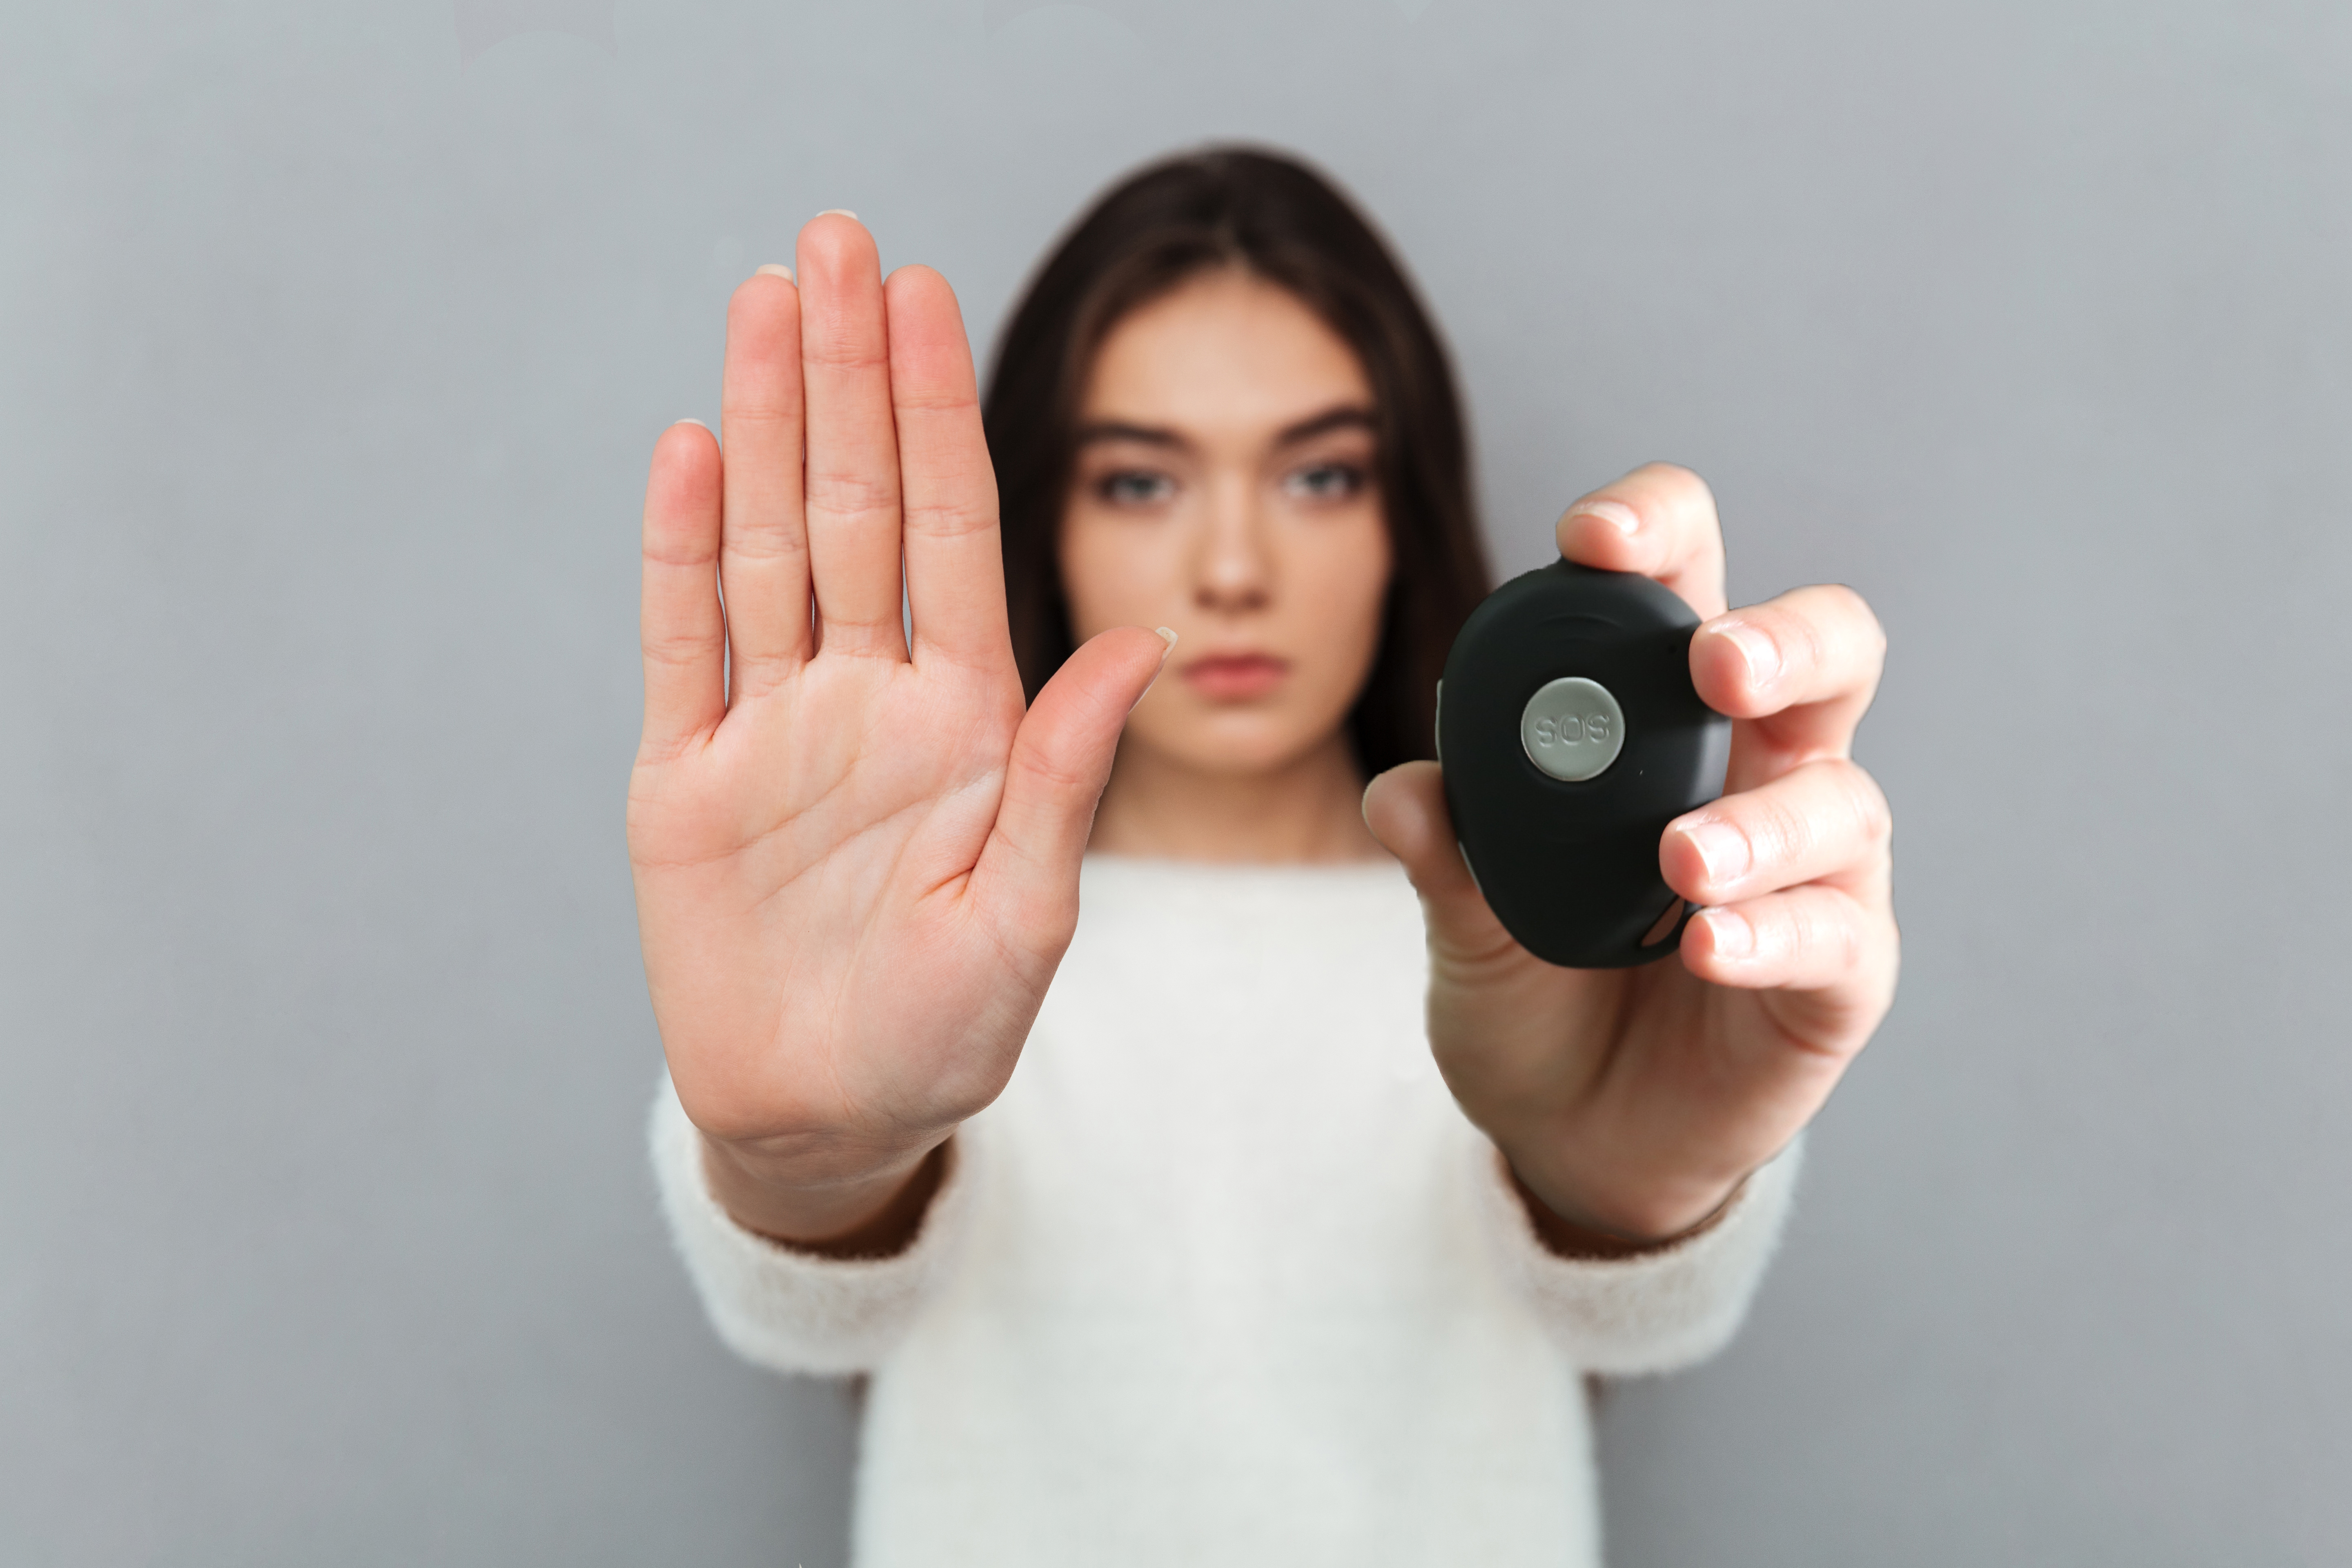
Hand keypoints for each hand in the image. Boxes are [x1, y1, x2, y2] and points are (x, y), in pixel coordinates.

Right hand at [627, 216, 1171, 1243]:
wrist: (828, 1114)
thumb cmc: (943, 1035)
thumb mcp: (1027, 920)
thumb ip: (1066, 776)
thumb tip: (1138, 641)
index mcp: (966, 721)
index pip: (951, 531)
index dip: (938, 410)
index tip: (925, 296)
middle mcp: (869, 697)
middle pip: (856, 504)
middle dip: (849, 373)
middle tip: (836, 244)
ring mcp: (772, 727)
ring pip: (769, 543)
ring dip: (767, 422)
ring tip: (765, 302)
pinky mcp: (685, 776)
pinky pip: (682, 640)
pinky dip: (681, 547)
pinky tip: (693, 449)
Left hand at [1363, 463, 1896, 1246]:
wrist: (1572, 1135)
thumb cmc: (1532, 993)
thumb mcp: (1465, 924)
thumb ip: (1447, 854)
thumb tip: (1403, 793)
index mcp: (1664, 718)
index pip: (1684, 582)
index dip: (1658, 531)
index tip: (1596, 539)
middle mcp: (1760, 767)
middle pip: (1829, 651)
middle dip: (1782, 638)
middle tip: (1715, 663)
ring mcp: (1814, 867)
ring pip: (1840, 800)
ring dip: (1759, 823)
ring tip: (1680, 860)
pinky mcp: (1843, 972)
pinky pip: (1835, 934)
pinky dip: (1770, 932)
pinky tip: (1706, 947)